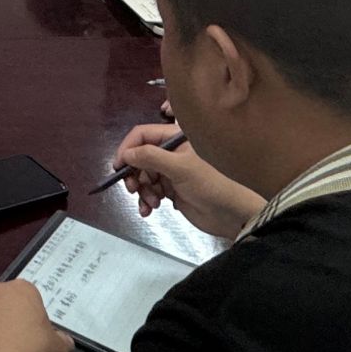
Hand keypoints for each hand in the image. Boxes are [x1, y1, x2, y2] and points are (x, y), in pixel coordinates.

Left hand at [0, 280, 72, 351]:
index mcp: (23, 289)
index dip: (34, 315)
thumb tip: (62, 340)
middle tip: (20, 340)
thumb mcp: (62, 348)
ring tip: (2, 350)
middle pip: (6, 301)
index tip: (36, 332)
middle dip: (12, 316)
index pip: (30, 296)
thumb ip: (62, 338)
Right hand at [113, 123, 265, 238]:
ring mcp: (171, 172)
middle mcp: (171, 152)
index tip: (118, 167)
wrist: (232, 215)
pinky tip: (149, 211)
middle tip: (133, 189)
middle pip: (140, 157)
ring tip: (152, 203)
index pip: (142, 135)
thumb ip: (151, 156)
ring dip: (141, 191)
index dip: (127, 149)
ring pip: (143, 176)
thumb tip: (126, 154)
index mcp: (176, 138)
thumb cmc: (211, 185)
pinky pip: (150, 191)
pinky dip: (146, 201)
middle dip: (134, 174)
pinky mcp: (172, 190)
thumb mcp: (180, 168)